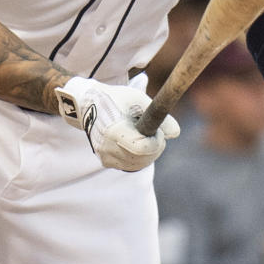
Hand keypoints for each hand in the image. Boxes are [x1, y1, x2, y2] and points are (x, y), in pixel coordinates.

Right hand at [56, 76, 179, 171]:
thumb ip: (158, 114)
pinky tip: (135, 142)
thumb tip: (176, 133)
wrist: (88, 103)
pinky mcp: (105, 161)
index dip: (156, 142)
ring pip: (138, 165)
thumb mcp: (139, 99)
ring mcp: (105, 156)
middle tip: (155, 133)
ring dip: (148, 153)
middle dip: (155, 147)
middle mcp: (108, 147)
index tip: (158, 131)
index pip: (143, 148)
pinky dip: (138, 157)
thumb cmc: (116, 98)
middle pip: (143, 158)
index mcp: (115, 130)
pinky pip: (129, 165)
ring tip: (144, 135)